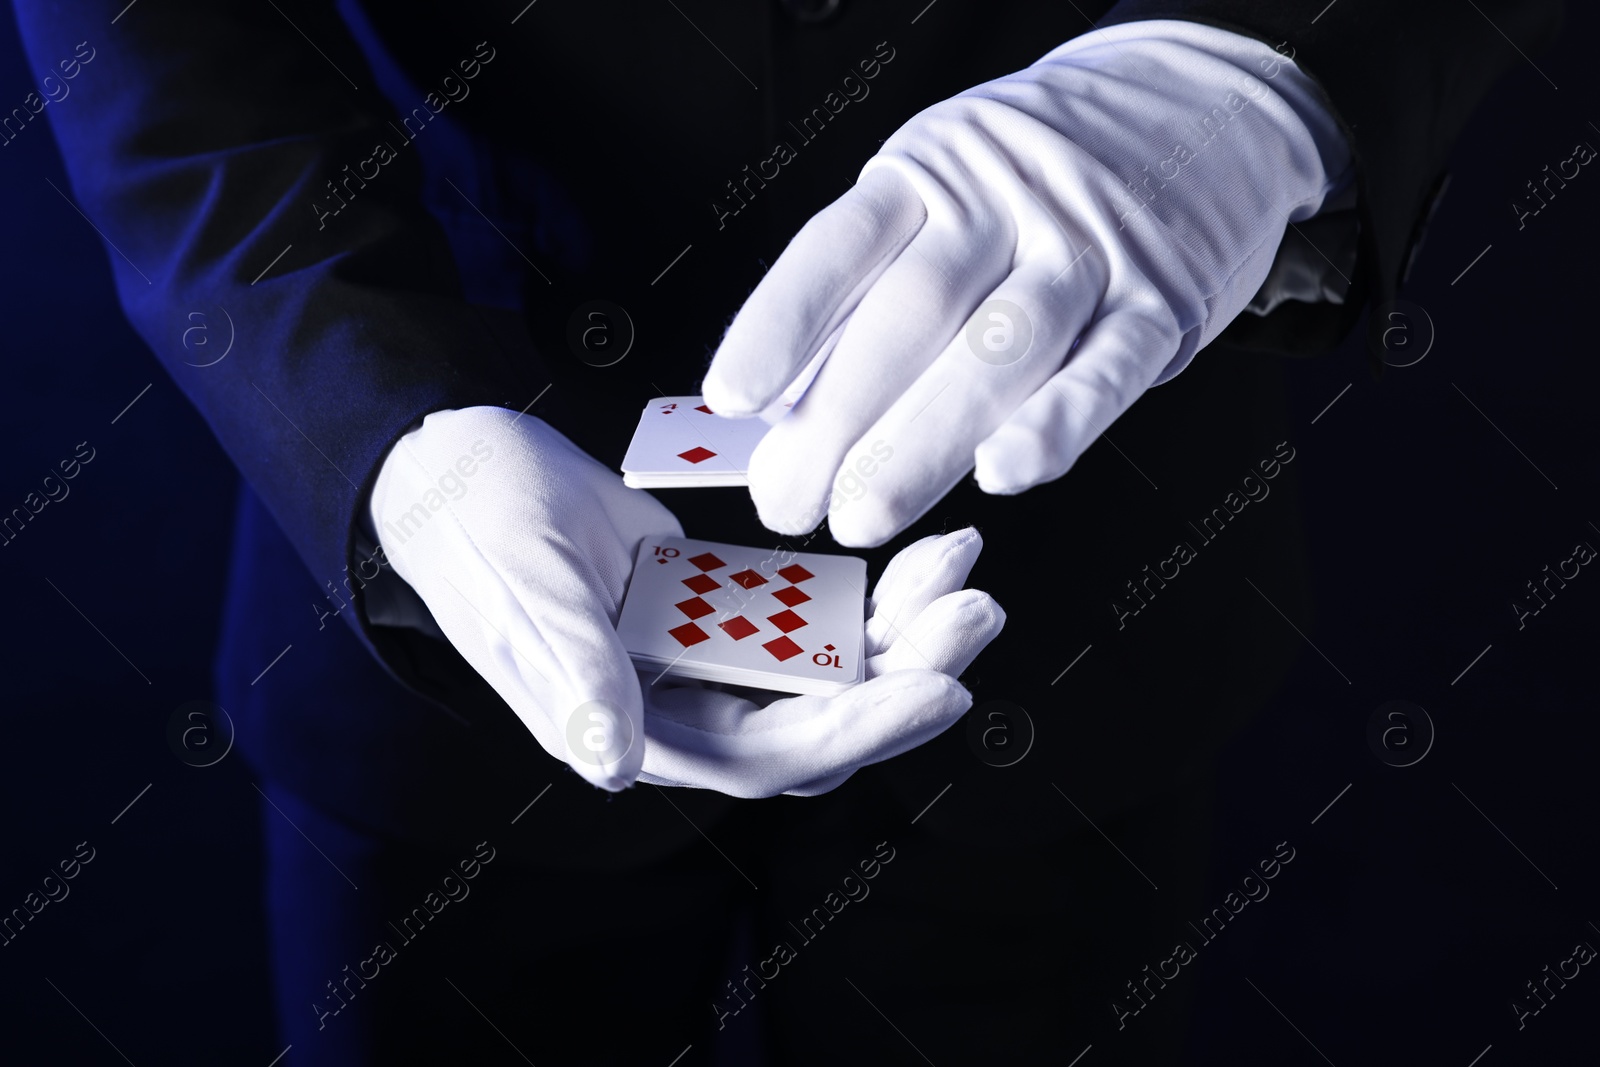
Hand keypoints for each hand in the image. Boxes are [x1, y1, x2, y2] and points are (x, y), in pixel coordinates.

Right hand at [369, 407, 1002, 795]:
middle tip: (978, 616)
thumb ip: (570, 674)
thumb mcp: (521, 593)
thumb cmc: (469, 529)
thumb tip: (614, 763)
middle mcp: (682, 708)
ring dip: (903, 632)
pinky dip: (868, 591)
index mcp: (634, 728)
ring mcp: (706, 658)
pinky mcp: (722, 608)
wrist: (456, 470)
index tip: (940, 687)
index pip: (765, 757)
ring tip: (966, 573)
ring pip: (829, 671)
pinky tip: (921, 553)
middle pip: (820, 721)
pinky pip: (811, 616)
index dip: (855, 732)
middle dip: (906, 676)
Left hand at [703, 20, 1349, 546]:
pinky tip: (1004, 471)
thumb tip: (788, 406)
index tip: (735, 399)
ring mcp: (1086, 250)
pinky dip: (1056, 423)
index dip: (782, 324)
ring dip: (923, 442)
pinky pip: (1107, 369)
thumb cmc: (1043, 176)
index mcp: (932, 171)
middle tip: (791, 500)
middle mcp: (1005, 201)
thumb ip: (876, 289)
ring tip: (862, 513)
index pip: (842, 247)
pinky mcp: (1162, 300)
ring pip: (998, 349)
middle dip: (839, 420)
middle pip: (911, 314)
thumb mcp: (944, 192)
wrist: (1199, 109)